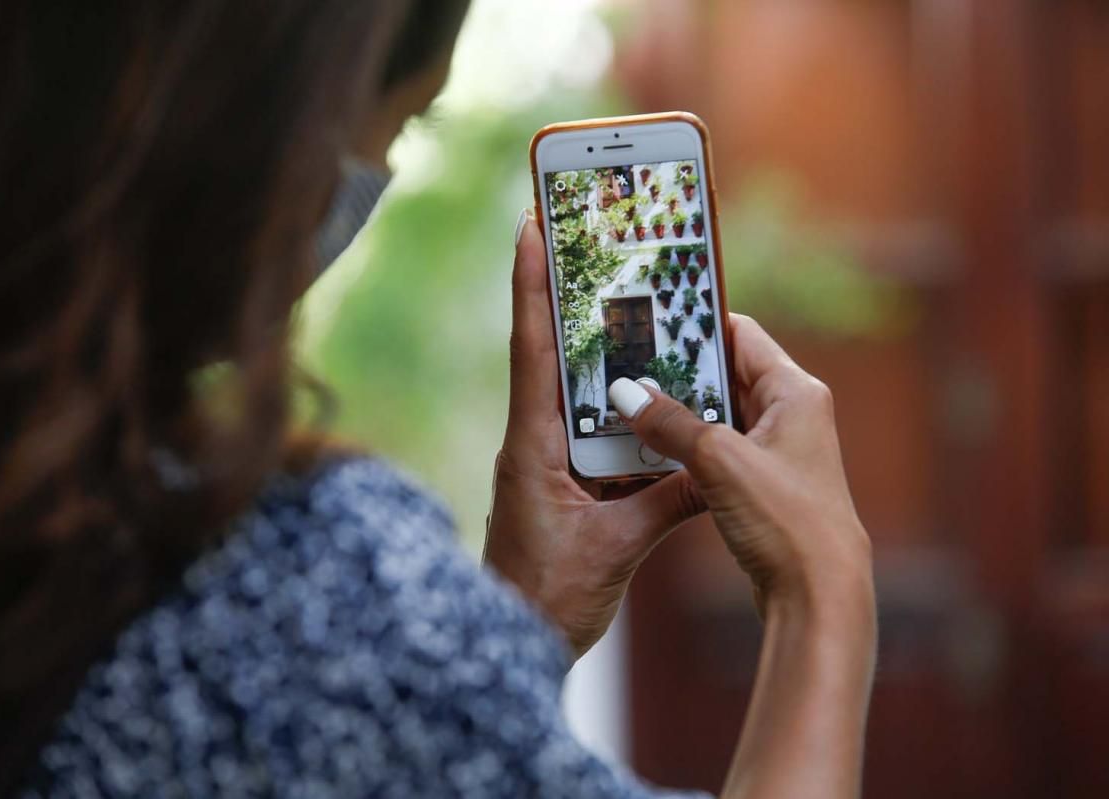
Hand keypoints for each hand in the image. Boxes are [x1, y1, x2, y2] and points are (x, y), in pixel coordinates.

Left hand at [483, 210, 704, 658]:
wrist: (514, 645)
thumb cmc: (546, 600)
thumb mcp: (615, 548)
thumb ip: (668, 502)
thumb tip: (715, 465)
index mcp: (532, 446)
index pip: (532, 348)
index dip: (531, 282)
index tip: (530, 222)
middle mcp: (533, 443)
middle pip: (554, 355)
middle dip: (573, 298)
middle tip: (594, 243)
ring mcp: (545, 462)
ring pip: (578, 394)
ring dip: (604, 356)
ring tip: (637, 308)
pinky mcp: (562, 484)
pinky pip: (596, 435)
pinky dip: (624, 415)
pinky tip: (658, 403)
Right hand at [606, 315, 872, 618]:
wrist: (818, 594)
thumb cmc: (785, 520)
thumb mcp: (718, 460)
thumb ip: (670, 423)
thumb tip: (628, 393)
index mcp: (794, 391)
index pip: (741, 334)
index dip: (698, 322)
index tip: (652, 316)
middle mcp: (791, 413)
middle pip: (727, 372)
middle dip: (678, 369)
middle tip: (627, 360)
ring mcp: (778, 450)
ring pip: (718, 414)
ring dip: (678, 411)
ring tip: (629, 401)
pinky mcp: (763, 483)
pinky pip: (717, 448)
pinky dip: (685, 444)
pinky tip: (649, 447)